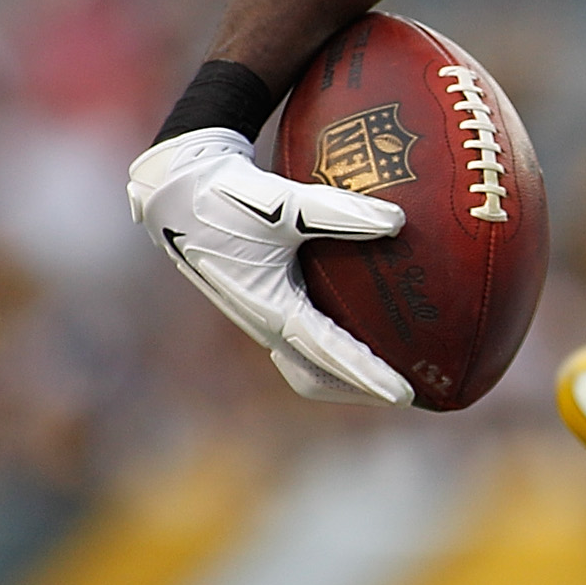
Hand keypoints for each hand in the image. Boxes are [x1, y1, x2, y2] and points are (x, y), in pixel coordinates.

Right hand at [128, 127, 414, 405]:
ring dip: (344, 373)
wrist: (177, 190)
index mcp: (270, 307)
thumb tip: (398, 222)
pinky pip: (302, 339)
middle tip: (408, 391)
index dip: (368, 376)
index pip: (328, 354)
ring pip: (306, 363)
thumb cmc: (228, 196)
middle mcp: (265, 321)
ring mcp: (261, 314)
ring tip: (389, 371)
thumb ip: (339, 213)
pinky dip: (331, 348)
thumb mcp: (284, 204)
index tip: (404, 394)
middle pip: (316, 377)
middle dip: (359, 389)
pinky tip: (360, 328)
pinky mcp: (263, 301)